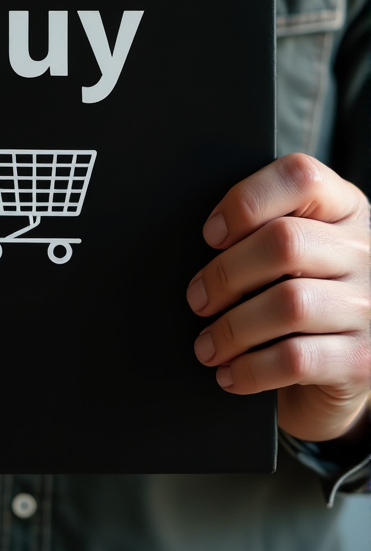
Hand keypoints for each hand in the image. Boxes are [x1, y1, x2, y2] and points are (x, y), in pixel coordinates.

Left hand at [186, 153, 370, 441]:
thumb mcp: (297, 253)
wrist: (346, 368)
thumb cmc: (305, 296)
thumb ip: (264, 231)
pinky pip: (296, 359)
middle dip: (226, 274)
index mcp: (347, 209)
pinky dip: (251, 369)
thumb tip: (206, 241)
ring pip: (289, 304)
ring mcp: (370, 307)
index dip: (246, 200)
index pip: (301, 177)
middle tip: (197, 298)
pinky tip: (231, 373)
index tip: (211, 234)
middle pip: (285, 242)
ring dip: (232, 328)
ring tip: (207, 344)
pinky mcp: (362, 361)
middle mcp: (366, 252)